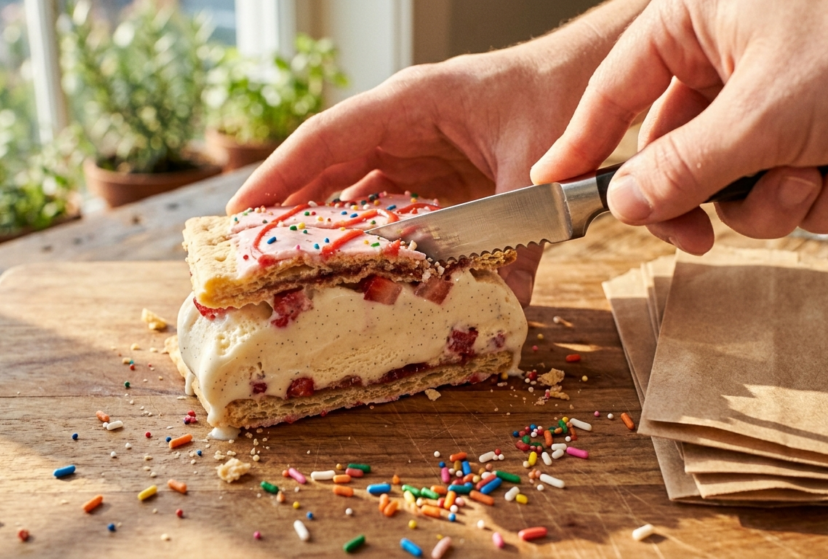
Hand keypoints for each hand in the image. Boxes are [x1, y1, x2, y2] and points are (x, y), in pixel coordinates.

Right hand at [228, 0, 648, 305]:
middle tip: (250, 254)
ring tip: (290, 268)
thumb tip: (507, 310)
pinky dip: (368, 230)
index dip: (278, 177)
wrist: (587, 77)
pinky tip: (357, 265)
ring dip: (323, 223)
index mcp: (410, 105)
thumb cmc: (555, 98)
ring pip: (351, 185)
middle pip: (326, 166)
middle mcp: (400, 124)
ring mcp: (413, 144)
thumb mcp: (535, 172)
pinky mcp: (431, 166)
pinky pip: (386, 198)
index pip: (325, 140)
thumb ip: (519, 241)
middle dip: (287, 208)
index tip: (240, 215)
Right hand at [531, 0, 827, 253]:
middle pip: (676, 151)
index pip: (613, 90)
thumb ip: (683, 165)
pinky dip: (816, 191)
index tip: (552, 187)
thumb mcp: (766, 111)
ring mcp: (770, 85)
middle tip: (716, 228)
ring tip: (818, 177)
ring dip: (774, 200)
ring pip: (733, 176)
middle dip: (716, 194)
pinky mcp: (813, 114)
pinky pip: (783, 174)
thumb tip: (622, 203)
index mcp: (692, 22)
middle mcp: (725, 52)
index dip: (581, 144)